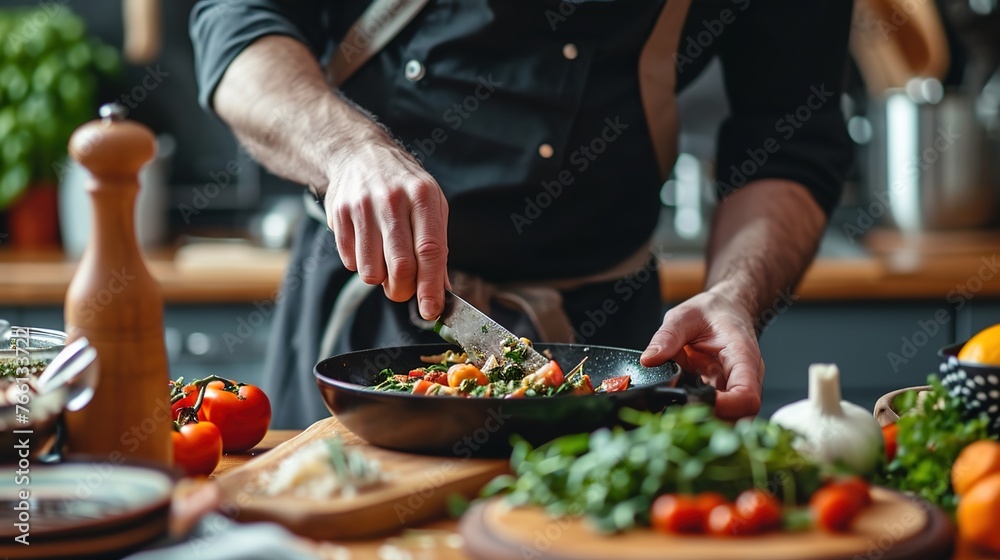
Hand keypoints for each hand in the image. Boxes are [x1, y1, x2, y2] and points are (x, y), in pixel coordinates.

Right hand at [324, 137, 448, 319]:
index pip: (430, 250)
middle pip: (400, 266)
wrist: (358, 154)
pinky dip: (361, 265)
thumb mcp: (431, 205)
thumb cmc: (403, 185)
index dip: (430, 286)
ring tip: (385, 261)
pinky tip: (367, 245)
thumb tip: (441, 291)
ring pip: (371, 271)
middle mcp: (392, 199)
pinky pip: (350, 262)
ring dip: (381, 280)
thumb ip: (437, 246)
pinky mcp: (339, 215)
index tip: (431, 310)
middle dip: (404, 291)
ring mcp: (362, 206)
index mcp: (422, 196)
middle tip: (404, 292)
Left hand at [640, 286, 763, 419]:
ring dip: (706, 425)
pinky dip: (701, 419)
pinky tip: (679, 415)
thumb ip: (667, 336)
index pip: (746, 397)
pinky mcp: (723, 394)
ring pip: (732, 421)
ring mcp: (735, 389)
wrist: (726, 309)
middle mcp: (745, 378)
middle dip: (712, 424)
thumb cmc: (712, 311)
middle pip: (741, 417)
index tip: (694, 404)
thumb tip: (649, 358)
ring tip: (676, 418)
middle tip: (678, 418)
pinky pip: (719, 415)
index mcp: (742, 357)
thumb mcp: (684, 316)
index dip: (723, 408)